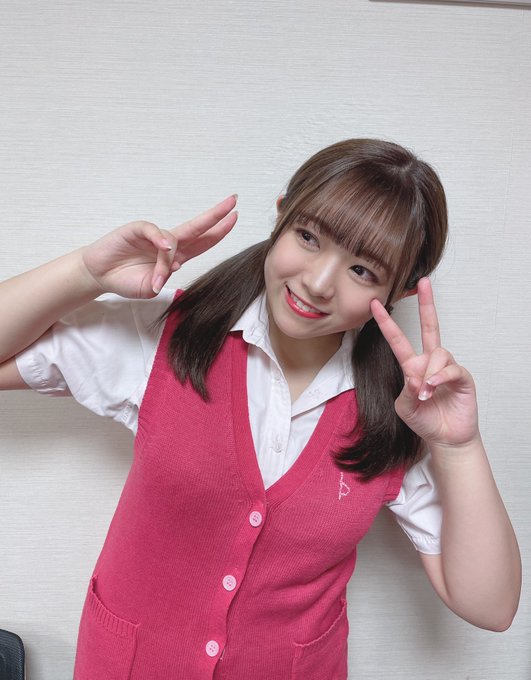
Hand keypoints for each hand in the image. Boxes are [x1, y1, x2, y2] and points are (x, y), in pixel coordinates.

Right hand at [80, 194, 237, 298]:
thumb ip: (163, 278)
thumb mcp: (150, 288)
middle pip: (197, 227)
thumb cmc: (127, 280)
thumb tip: (174, 263)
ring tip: (157, 278)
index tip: (235, 217)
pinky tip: (163, 247)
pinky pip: (152, 230)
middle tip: (233, 201)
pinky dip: (159, 239)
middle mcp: (168, 243)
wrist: (100, 276)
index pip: (203, 242)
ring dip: (168, 260)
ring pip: (174, 239)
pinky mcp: (136, 229)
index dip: (219, 231)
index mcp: (176, 256)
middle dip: (216, 215)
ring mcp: (153, 235)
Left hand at [370, 278, 478, 448]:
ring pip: (438, 354)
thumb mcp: (404, 406)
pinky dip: (441, 377)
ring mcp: (447, 367)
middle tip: (423, 283)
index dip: (387, 322)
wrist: (445, 438)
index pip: (398, 340)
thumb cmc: (424, 419)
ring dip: (429, 373)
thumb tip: (416, 377)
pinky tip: (434, 387)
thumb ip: (406, 391)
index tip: (374, 304)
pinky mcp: (462, 377)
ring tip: (426, 393)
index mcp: (412, 365)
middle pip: (430, 326)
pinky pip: (451, 369)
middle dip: (427, 303)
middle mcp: (430, 361)